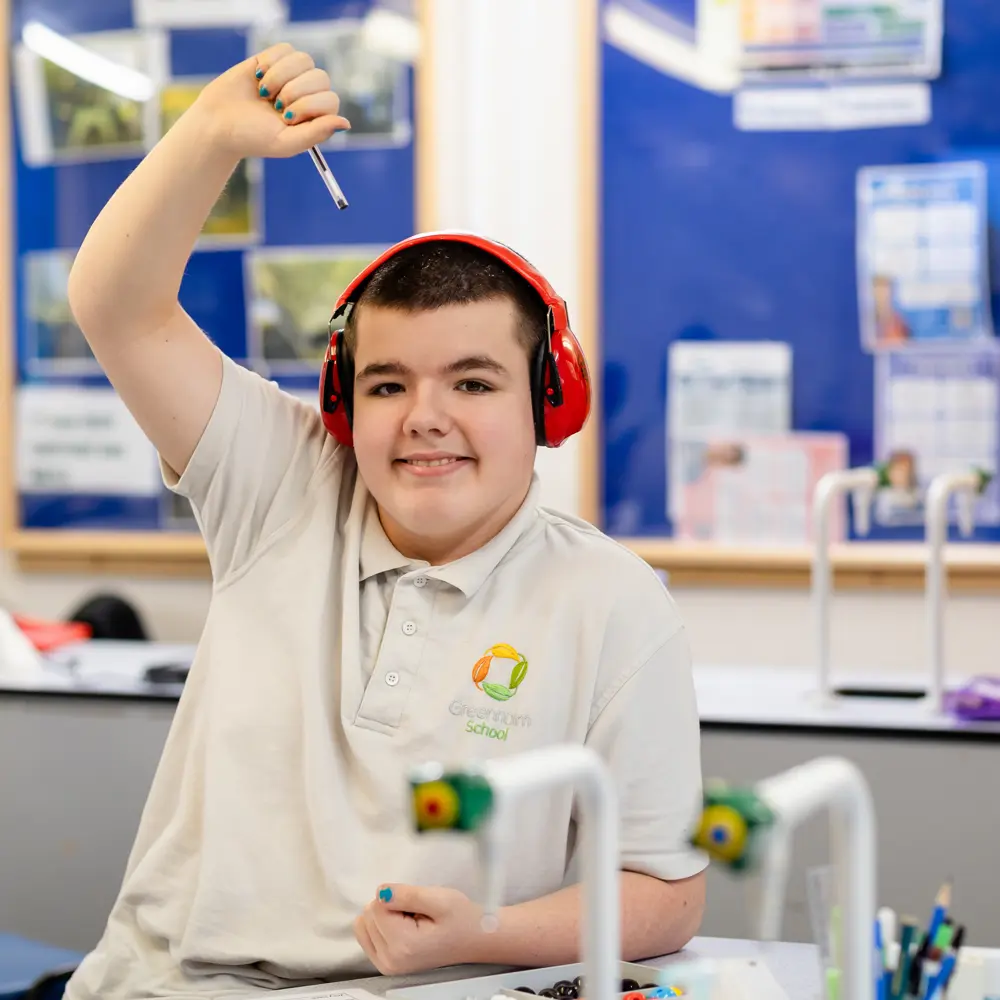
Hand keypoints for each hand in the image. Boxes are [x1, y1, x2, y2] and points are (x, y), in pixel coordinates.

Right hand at [192, 43, 350, 158]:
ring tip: (264, 93)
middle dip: (295, 91)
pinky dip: (270, 62)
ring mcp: (292, 75)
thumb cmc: (251, 137)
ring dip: (281, 76)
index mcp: (314, 117)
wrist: (217, 122)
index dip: (309, 105)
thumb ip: (317, 133)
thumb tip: (345, 123)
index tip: (287, 117)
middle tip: (274, 106)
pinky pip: (285, 49)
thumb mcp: (285, 143)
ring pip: (303, 60)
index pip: (330, 100)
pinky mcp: (274, 59)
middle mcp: (307, 95)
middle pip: (320, 77)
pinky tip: (257, 77)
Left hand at [353, 884, 485, 975]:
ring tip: (412, 920)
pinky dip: (383, 926)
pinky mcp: (387, 965)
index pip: (376, 905)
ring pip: (365, 924)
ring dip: (386, 916)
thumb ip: (406, 894)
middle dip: (391, 907)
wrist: (476, 939)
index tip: (418, 906)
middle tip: (417, 913)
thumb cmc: (462, 919)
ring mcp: (387, 966)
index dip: (397, 897)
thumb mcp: (439, 899)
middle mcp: (390, 961)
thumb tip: (380, 892)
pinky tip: (404, 928)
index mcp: (403, 945)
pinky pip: (366, 936)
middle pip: (368, 915)